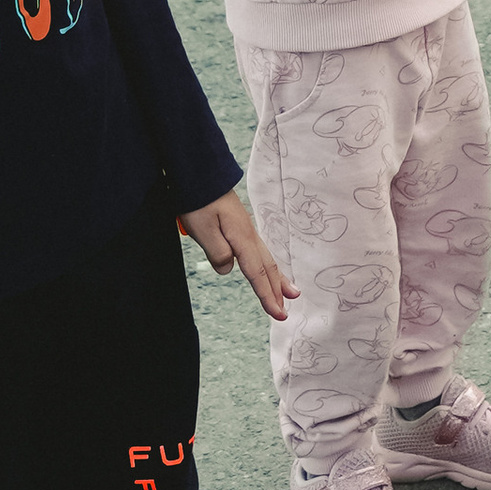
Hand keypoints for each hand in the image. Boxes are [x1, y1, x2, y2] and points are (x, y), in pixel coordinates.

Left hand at [181, 190, 295, 323]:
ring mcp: (246, 230)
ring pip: (266, 259)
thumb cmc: (199, 201)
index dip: (267, 295)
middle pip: (267, 268)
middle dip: (277, 291)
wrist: (200, 175)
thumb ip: (218, 252)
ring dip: (277, 278)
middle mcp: (249, 235)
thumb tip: (228, 269)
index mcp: (242, 238)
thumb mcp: (203, 229)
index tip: (279, 314)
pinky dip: (267, 265)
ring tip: (291, 292)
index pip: (257, 273)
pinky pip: (259, 252)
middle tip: (286, 312)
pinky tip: (268, 268)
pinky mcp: (240, 227)